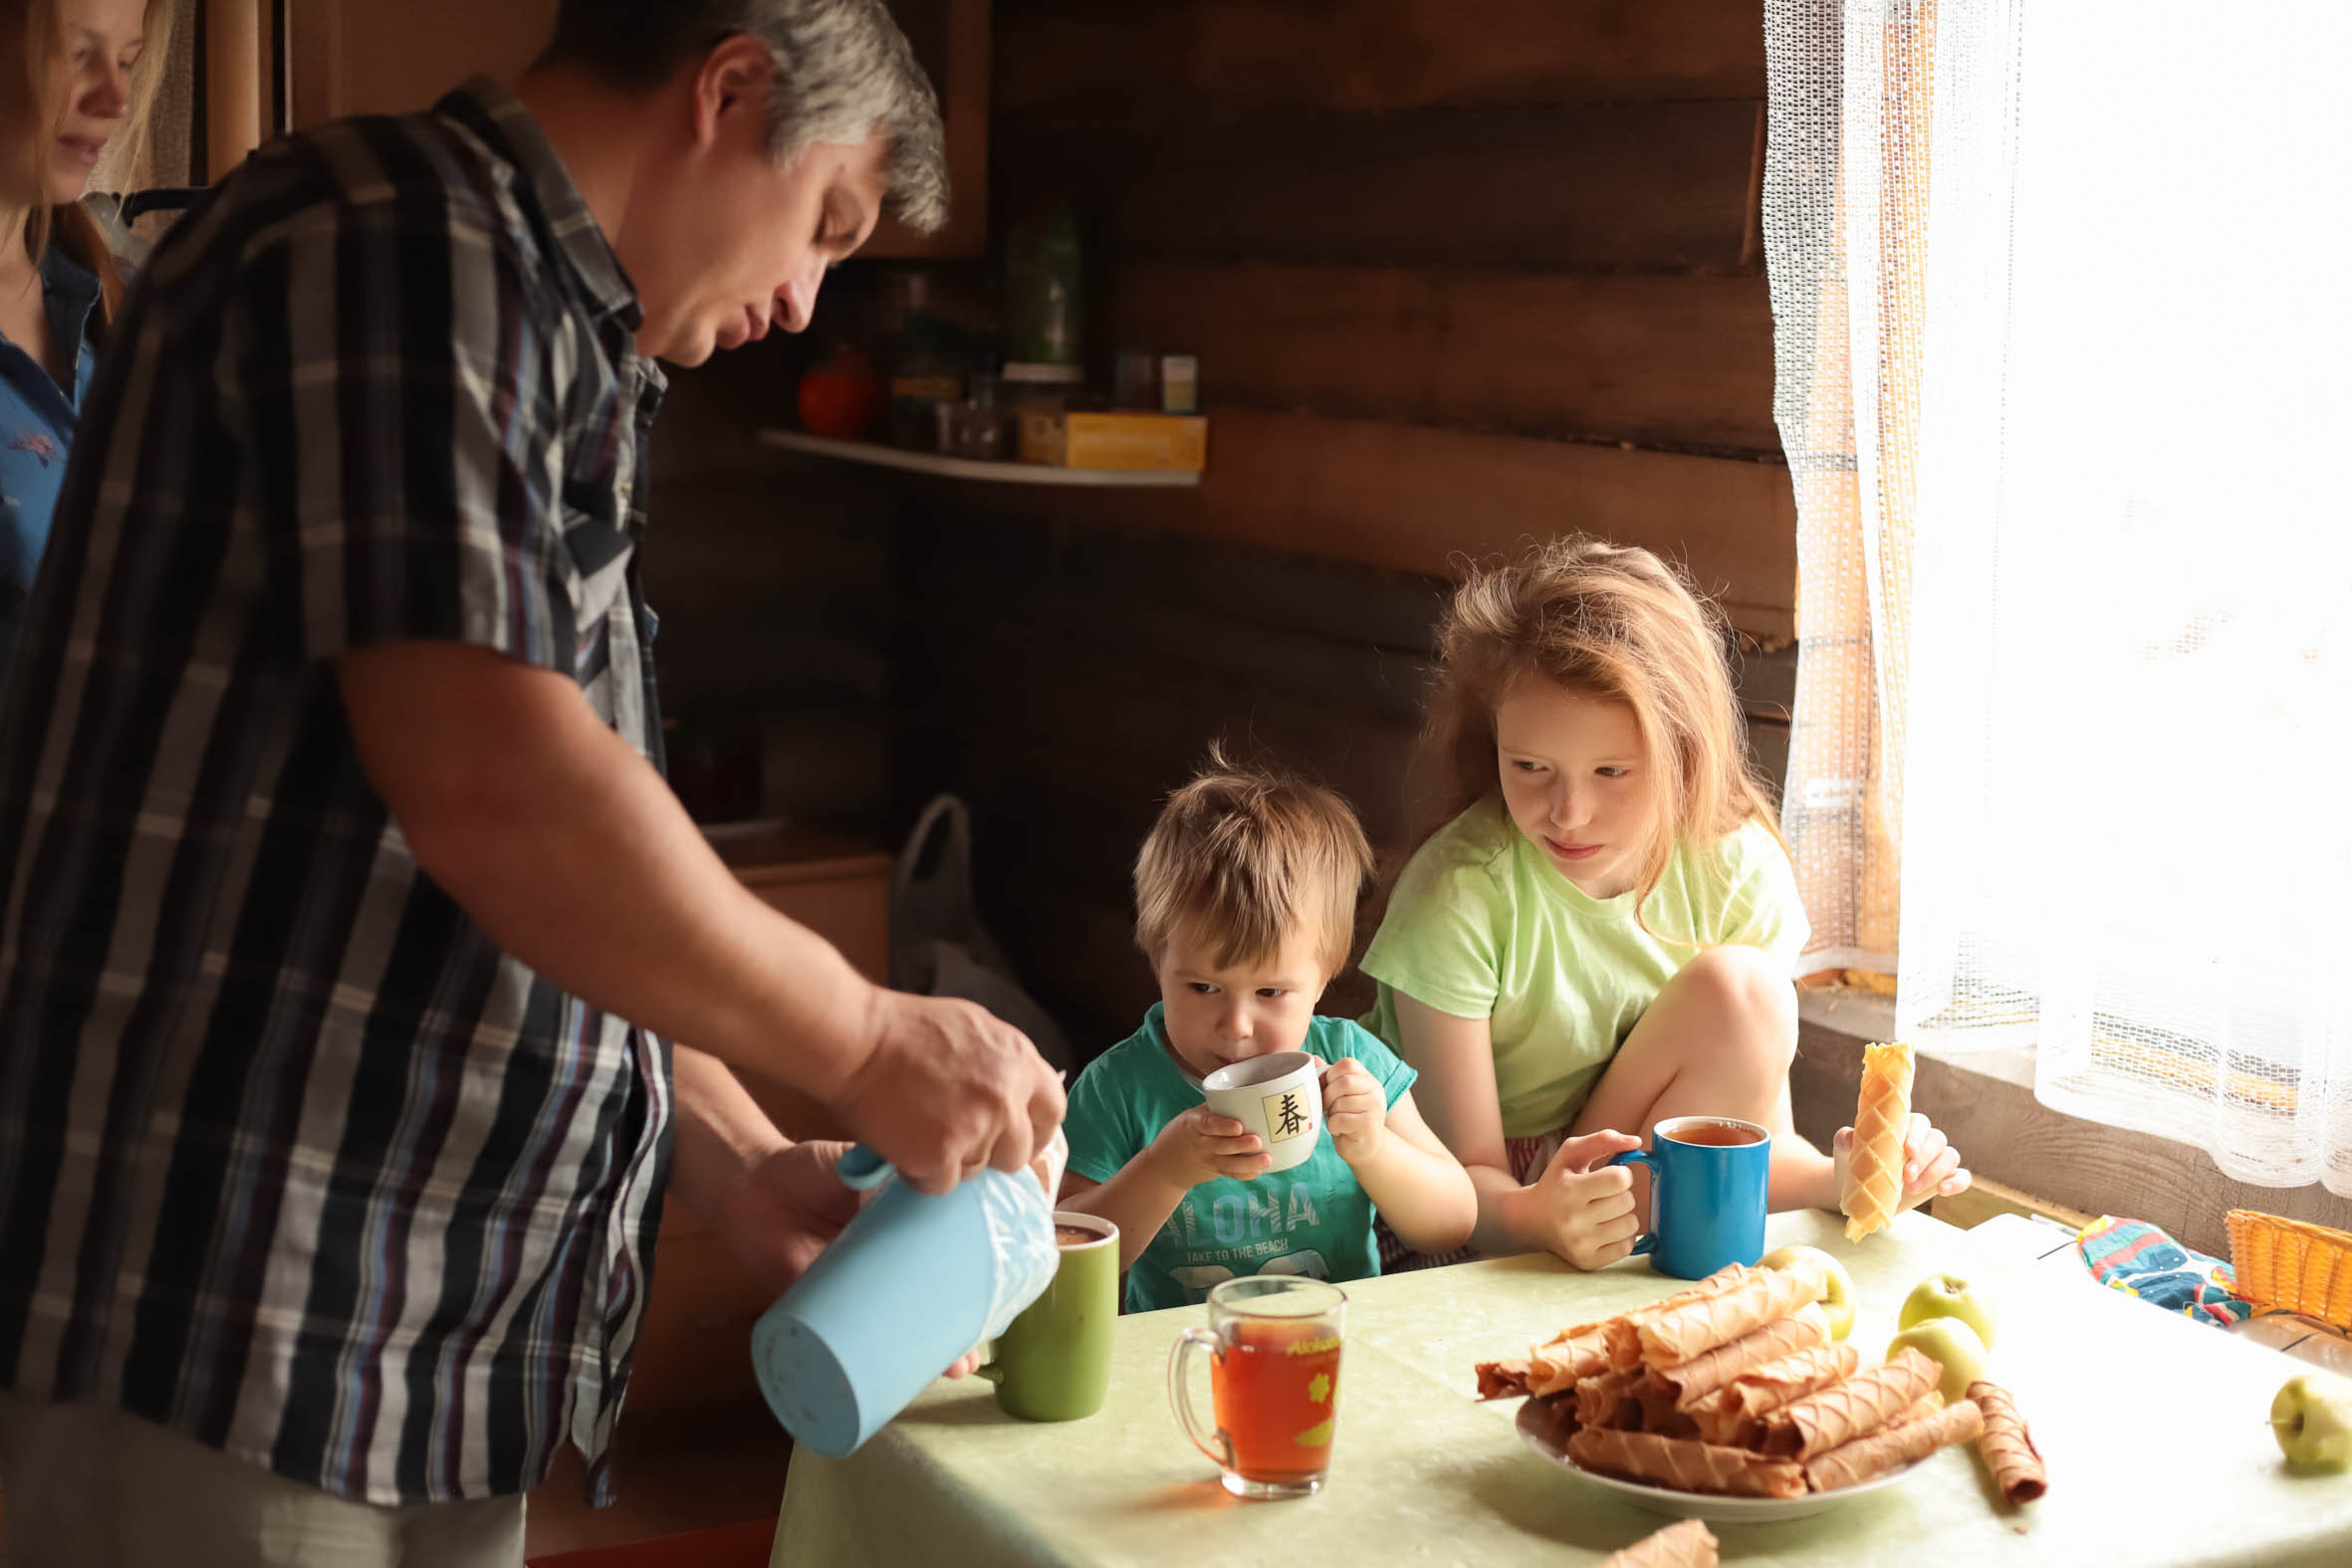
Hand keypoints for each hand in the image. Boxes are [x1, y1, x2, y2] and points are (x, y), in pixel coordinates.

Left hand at [708, 1139, 979, 1375]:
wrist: (747, 1183)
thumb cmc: (806, 1170)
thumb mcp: (850, 1163)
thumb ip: (875, 1167)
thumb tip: (917, 1172)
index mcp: (898, 1234)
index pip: (944, 1263)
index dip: (972, 1284)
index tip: (996, 1302)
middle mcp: (880, 1270)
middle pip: (924, 1309)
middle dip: (953, 1336)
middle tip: (971, 1358)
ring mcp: (850, 1294)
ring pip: (891, 1334)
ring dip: (918, 1359)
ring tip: (948, 1374)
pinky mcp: (812, 1310)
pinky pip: (841, 1348)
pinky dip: (861, 1369)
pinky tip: (882, 1387)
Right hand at [832, 990, 1064, 1195]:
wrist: (857, 1041)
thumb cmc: (905, 1029)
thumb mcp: (973, 1029)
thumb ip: (1003, 1064)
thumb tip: (1016, 1095)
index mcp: (1020, 1061)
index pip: (1052, 1111)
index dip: (1035, 1130)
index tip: (1018, 1138)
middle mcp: (1007, 1098)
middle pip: (1018, 1152)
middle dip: (993, 1154)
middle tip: (960, 1144)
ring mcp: (978, 1128)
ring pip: (978, 1171)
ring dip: (952, 1162)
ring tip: (920, 1133)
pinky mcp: (943, 1155)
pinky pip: (942, 1185)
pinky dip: (920, 1174)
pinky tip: (902, 1148)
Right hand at [1149, 1104, 1269, 1187]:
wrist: (1165, 1163)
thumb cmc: (1186, 1130)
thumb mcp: (1193, 1115)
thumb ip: (1215, 1107)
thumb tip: (1249, 1093)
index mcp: (1193, 1124)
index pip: (1207, 1124)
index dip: (1222, 1126)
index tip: (1239, 1125)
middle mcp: (1200, 1143)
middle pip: (1220, 1145)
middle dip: (1240, 1145)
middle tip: (1258, 1141)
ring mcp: (1207, 1159)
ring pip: (1228, 1163)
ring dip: (1248, 1162)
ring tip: (1267, 1159)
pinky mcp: (1214, 1171)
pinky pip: (1230, 1174)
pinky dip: (1244, 1174)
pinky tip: (1259, 1170)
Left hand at [1322, 1057, 1385, 1164]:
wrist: (1362, 1148)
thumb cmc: (1347, 1118)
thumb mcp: (1338, 1095)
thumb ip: (1327, 1077)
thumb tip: (1312, 1059)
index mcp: (1368, 1079)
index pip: (1347, 1064)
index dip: (1330, 1075)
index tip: (1327, 1088)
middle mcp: (1376, 1090)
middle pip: (1344, 1082)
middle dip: (1328, 1096)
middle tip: (1327, 1107)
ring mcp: (1376, 1107)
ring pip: (1341, 1102)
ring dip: (1331, 1113)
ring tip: (1337, 1119)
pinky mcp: (1370, 1125)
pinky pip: (1341, 1119)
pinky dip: (1334, 1126)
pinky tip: (1340, 1130)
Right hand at [1521, 1129, 1643, 1270]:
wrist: (1530, 1219)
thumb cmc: (1557, 1181)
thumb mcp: (1571, 1153)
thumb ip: (1604, 1140)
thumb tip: (1637, 1142)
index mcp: (1569, 1189)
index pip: (1620, 1179)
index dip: (1622, 1175)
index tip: (1610, 1176)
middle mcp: (1572, 1219)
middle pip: (1628, 1202)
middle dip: (1621, 1195)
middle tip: (1603, 1196)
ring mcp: (1580, 1244)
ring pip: (1631, 1225)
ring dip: (1623, 1216)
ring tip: (1604, 1212)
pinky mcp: (1587, 1262)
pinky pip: (1627, 1247)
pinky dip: (1621, 1236)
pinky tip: (1604, 1229)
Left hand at [1834, 1112, 1970, 1217]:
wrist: (1860, 1190)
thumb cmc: (1855, 1163)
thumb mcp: (1846, 1151)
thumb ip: (1845, 1139)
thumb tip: (1849, 1136)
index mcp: (1904, 1126)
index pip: (1919, 1123)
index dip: (1917, 1135)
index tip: (1907, 1150)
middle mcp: (1924, 1139)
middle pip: (1937, 1139)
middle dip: (1924, 1157)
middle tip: (1906, 1176)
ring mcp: (1936, 1159)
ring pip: (1950, 1156)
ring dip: (1935, 1172)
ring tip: (1912, 1189)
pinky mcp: (1944, 1178)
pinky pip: (1962, 1176)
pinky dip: (1958, 1182)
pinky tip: (1943, 1190)